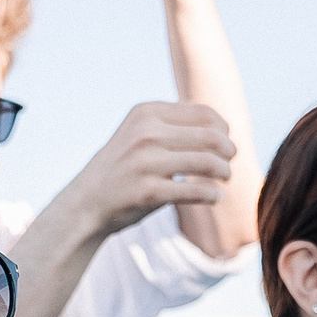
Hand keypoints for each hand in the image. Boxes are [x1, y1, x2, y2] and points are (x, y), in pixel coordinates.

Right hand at [52, 100, 233, 240]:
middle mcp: (146, 133)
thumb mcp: (140, 134)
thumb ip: (173, 126)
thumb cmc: (123, 168)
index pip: (204, 113)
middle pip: (211, 137)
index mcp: (147, 113)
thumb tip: (222, 128)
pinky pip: (197, 191)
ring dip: (225, 172)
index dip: (223, 129)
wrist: (86, 202)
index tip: (224, 143)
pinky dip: (213, 195)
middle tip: (230, 163)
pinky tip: (215, 197)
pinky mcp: (149, 192)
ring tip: (225, 179)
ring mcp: (146, 163)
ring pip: (208, 163)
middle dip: (229, 151)